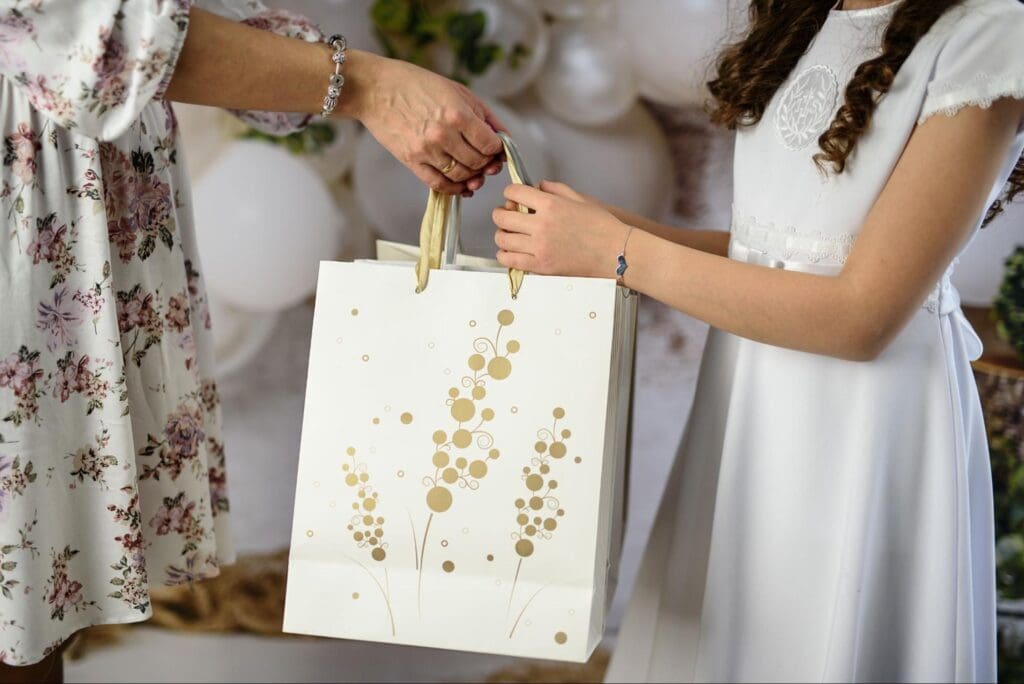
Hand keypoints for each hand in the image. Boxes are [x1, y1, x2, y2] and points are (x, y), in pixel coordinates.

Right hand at [341, 51, 504, 195]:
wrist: (375, 89)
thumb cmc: (416, 84)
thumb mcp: (457, 91)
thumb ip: (484, 115)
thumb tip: (504, 138)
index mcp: (458, 114)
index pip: (491, 145)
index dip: (498, 150)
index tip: (496, 148)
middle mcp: (444, 135)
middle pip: (478, 163)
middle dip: (486, 164)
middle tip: (486, 160)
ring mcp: (427, 151)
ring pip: (461, 176)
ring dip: (472, 177)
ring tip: (473, 170)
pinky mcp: (412, 161)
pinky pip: (439, 184)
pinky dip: (454, 189)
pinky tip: (460, 185)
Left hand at [492, 181, 629, 276]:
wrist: (615, 252)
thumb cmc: (601, 226)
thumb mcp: (580, 199)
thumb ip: (555, 189)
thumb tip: (537, 186)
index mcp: (550, 204)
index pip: (514, 192)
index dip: (510, 193)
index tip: (513, 197)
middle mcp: (541, 224)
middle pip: (502, 216)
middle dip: (500, 213)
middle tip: (506, 216)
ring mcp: (539, 247)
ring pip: (502, 239)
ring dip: (502, 234)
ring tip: (510, 235)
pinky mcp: (541, 266)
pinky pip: (509, 260)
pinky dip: (505, 255)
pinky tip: (511, 251)